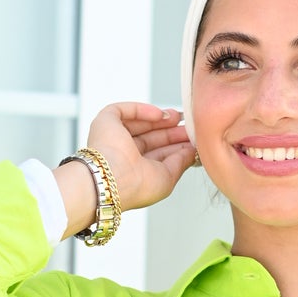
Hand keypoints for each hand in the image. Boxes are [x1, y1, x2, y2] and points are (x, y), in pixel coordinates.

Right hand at [61, 102, 198, 221]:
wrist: (113, 179)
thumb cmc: (137, 186)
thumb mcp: (167, 177)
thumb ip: (180, 162)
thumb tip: (192, 150)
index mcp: (135, 171)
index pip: (157, 154)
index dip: (175, 146)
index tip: (192, 140)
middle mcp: (122, 155)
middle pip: (150, 138)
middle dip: (170, 131)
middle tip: (188, 126)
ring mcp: (112, 138)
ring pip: (139, 123)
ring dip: (160, 119)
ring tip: (178, 117)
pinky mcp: (105, 122)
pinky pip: (125, 111)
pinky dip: (142, 110)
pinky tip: (160, 114)